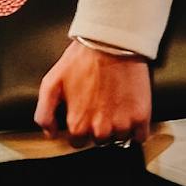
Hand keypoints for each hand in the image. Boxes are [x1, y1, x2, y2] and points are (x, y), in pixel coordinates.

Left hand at [35, 43, 152, 142]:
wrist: (112, 43)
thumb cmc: (80, 60)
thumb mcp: (51, 83)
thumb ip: (44, 113)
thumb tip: (51, 134)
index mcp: (78, 125)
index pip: (78, 143)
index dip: (80, 129)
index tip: (85, 115)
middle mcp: (101, 130)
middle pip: (100, 141)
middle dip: (99, 128)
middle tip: (100, 106)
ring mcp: (122, 124)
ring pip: (120, 138)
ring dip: (118, 128)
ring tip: (115, 106)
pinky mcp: (141, 116)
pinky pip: (140, 136)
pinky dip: (137, 129)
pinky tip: (130, 113)